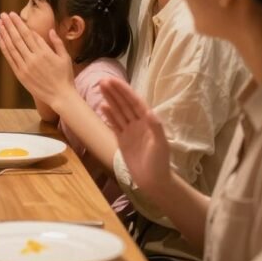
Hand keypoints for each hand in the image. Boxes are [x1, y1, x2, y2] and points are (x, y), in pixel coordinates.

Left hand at [0, 12, 75, 106]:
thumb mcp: (65, 58)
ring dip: (4, 34)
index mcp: (45, 52)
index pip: (29, 34)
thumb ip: (57, 43)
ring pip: (12, 47)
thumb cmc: (65, 76)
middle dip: (10, 25)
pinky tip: (1, 39)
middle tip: (3, 15)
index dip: (19, 24)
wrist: (60, 96)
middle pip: (18, 38)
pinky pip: (10, 59)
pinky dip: (4, 48)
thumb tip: (50, 31)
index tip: (13, 15)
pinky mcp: (21, 75)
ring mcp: (26, 67)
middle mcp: (33, 58)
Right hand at [99, 77, 171, 191]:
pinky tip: (102, 106)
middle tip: (102, 79)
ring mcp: (130, 131)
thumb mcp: (161, 145)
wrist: (153, 180)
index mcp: (148, 122)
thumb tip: (148, 111)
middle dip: (115, 91)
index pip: (135, 102)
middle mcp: (138, 123)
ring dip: (110, 99)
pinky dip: (109, 115)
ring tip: (101, 87)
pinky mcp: (122, 139)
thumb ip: (155, 127)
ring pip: (119, 111)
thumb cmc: (160, 163)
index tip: (114, 81)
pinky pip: (115, 124)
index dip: (124, 91)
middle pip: (125, 104)